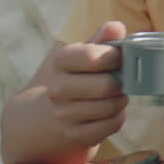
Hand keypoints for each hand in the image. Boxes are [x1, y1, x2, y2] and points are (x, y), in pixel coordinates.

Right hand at [43, 21, 129, 147]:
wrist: (41, 118)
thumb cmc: (73, 78)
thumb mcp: (81, 55)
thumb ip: (101, 40)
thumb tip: (116, 27)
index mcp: (60, 61)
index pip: (92, 57)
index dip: (114, 57)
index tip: (119, 58)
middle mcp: (57, 89)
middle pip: (106, 85)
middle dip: (122, 82)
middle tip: (122, 80)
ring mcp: (64, 115)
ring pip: (111, 107)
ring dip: (121, 101)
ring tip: (116, 95)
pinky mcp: (74, 136)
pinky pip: (111, 125)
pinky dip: (118, 118)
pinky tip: (111, 112)